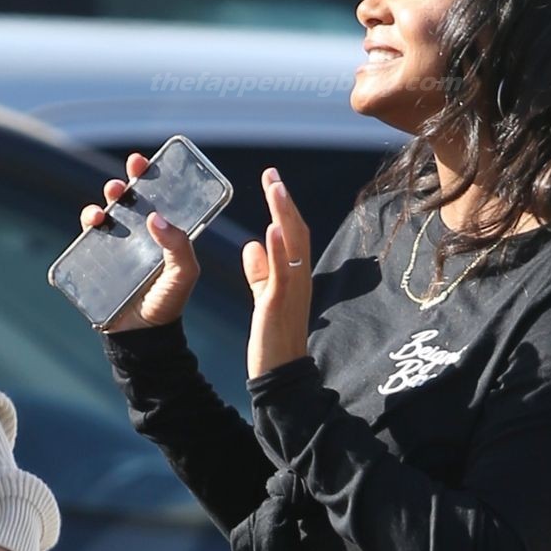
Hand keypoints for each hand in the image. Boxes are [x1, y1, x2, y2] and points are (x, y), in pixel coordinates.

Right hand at [79, 150, 199, 331]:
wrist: (142, 336)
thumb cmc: (168, 302)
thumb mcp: (184, 273)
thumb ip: (179, 245)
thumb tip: (155, 217)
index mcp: (163, 233)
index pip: (155, 197)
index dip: (147, 176)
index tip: (142, 162)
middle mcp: (138, 235)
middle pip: (126, 201)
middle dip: (121, 186)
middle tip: (121, 184)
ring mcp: (116, 247)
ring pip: (105, 215)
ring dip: (101, 204)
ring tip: (104, 208)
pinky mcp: (96, 261)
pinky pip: (87, 237)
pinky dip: (87, 224)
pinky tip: (93, 222)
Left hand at [244, 167, 313, 377]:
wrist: (280, 377)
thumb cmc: (272, 341)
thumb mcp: (264, 298)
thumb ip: (260, 272)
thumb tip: (252, 245)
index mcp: (293, 277)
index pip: (292, 234)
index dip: (283, 206)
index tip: (272, 179)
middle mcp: (299, 279)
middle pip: (297, 232)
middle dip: (284, 201)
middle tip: (271, 173)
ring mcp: (292, 292)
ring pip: (294, 246)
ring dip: (284, 214)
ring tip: (274, 187)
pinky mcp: (279, 306)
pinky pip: (283, 273)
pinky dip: (280, 249)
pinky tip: (272, 229)